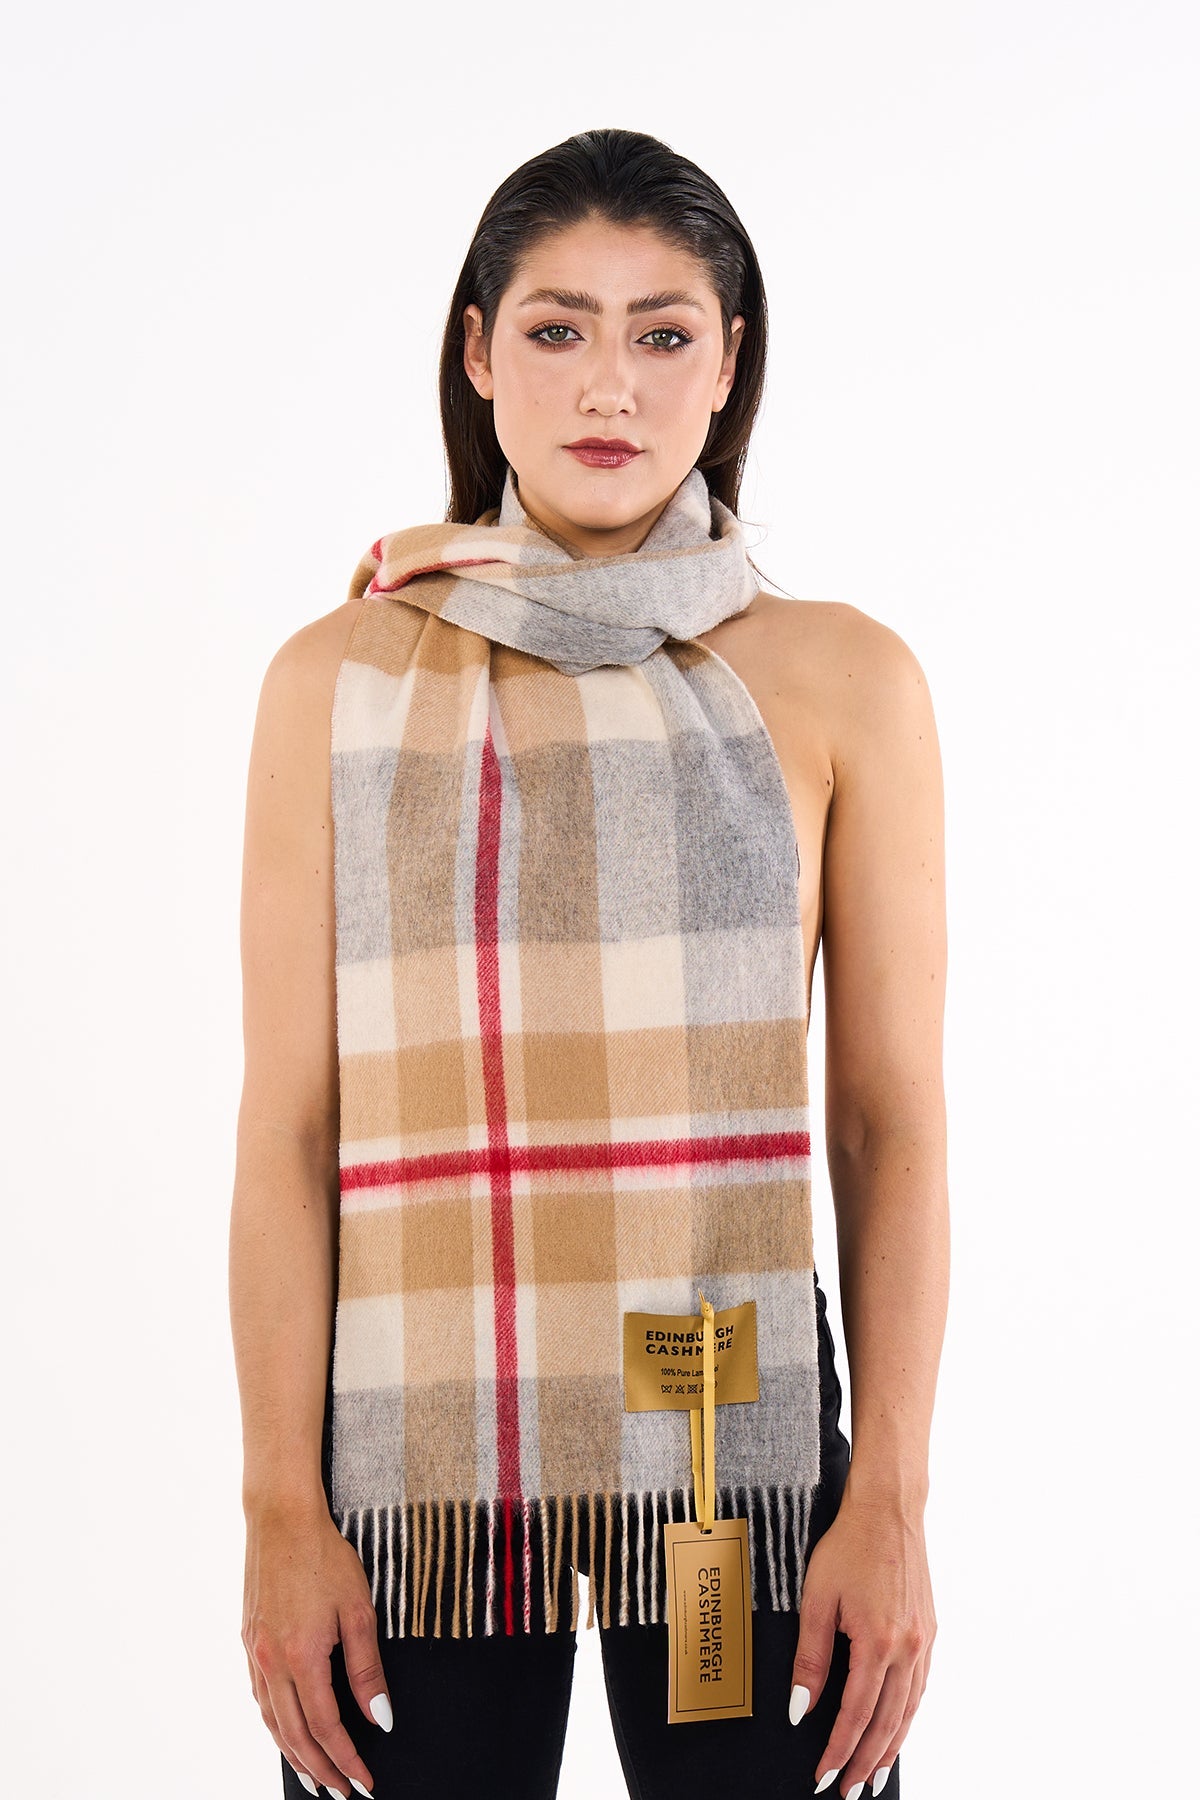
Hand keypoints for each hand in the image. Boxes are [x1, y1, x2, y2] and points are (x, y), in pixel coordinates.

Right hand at [242, 1499, 392, 1796]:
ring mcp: (255, 1652)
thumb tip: (380, 1718)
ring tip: (314, 1777)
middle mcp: (272, 1662)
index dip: (347, 1758)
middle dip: (320, 1769)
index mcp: (301, 1657)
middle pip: (295, 1735)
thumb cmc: (325, 1556)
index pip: (327, 1727)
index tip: (365, 1780)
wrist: (281, 1518)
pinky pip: (260, 1697)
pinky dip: (275, 1725)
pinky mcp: (248, 1641)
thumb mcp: (358, 1609)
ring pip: (272, 1722)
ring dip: (293, 1755)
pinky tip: (286, 1731)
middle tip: (342, 1791)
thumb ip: (367, 1668)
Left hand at [789, 1490, 935, 1796]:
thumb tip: (801, 1707)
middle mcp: (907, 1649)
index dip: (837, 1750)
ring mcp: (923, 1642)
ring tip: (874, 1775)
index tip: (822, 1775)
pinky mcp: (929, 1632)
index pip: (854, 1715)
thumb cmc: (849, 1546)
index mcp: (877, 1643)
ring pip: (909, 1711)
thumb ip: (811, 1657)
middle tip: (848, 1790)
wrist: (888, 1510)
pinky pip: (920, 1687)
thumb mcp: (817, 1599)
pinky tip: (897, 1727)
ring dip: (891, 1747)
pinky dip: (908, 1716)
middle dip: (865, 1762)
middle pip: (886, 1723)